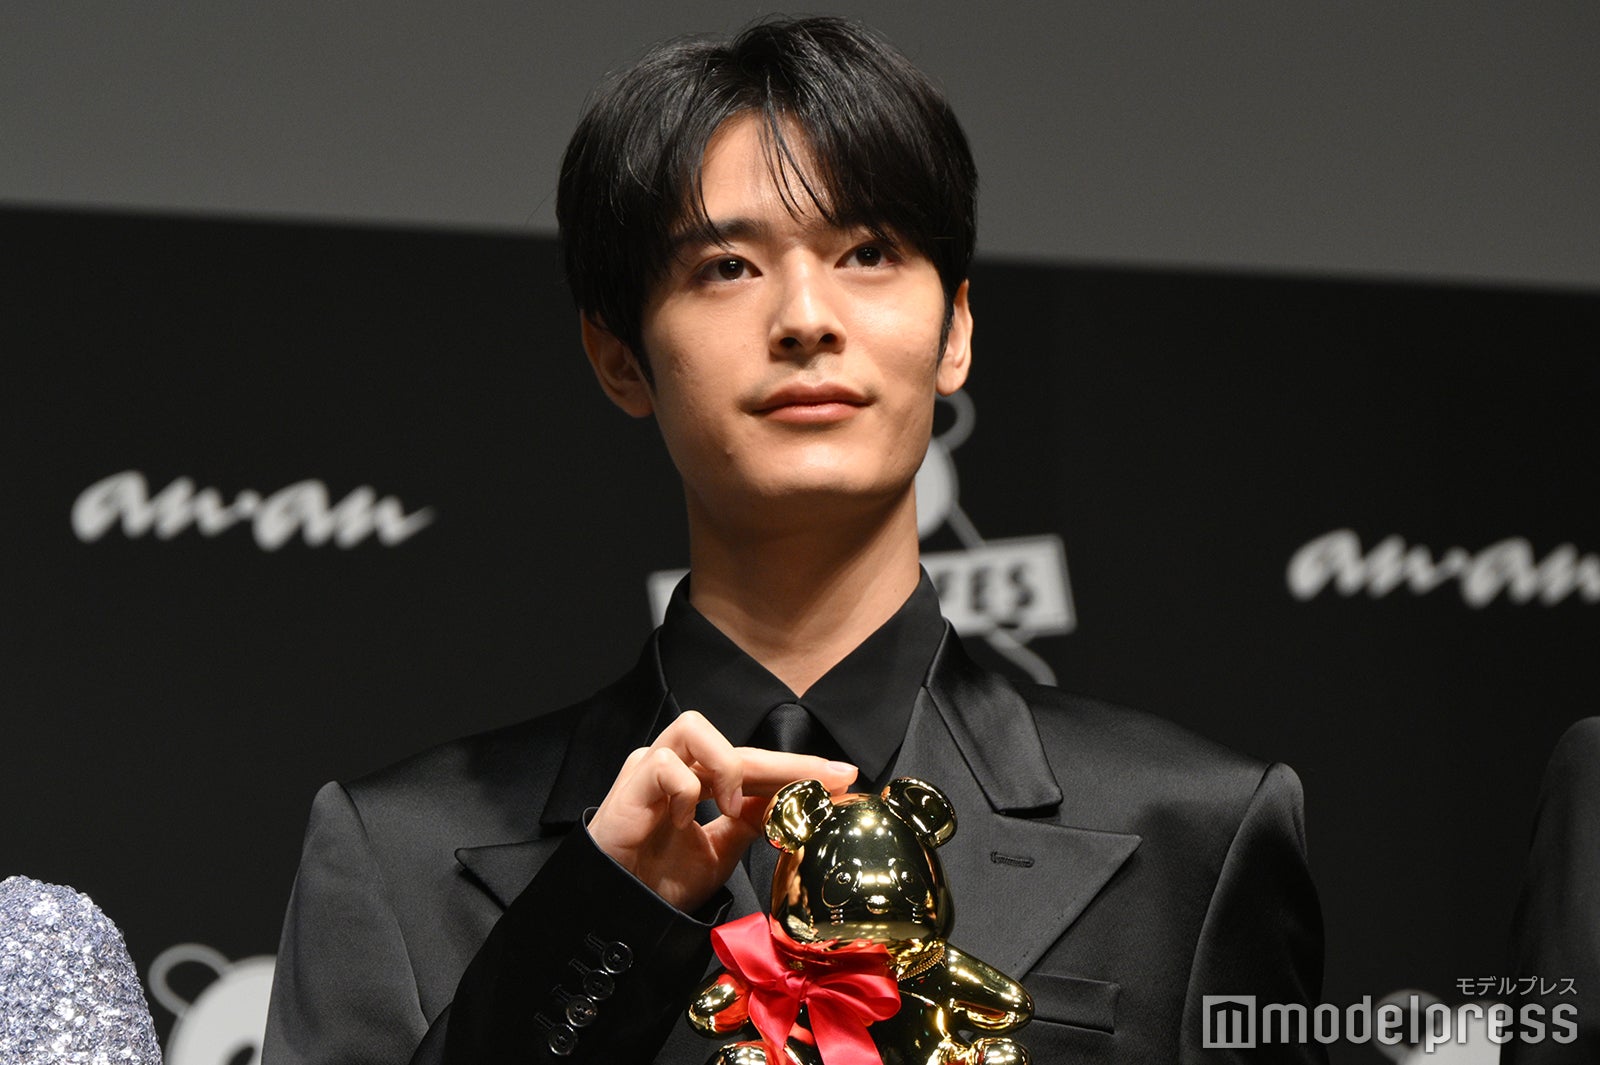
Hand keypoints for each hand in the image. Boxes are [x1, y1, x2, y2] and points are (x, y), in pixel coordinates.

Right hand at [587, 710, 856, 911]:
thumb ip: (749, 823)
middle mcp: (676, 765)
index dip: (797, 769)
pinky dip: (685, 788)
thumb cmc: (658, 881)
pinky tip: (687, 817)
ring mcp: (650, 769)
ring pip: (694, 728)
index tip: (843, 777)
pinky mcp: (630, 782)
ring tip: (732, 804)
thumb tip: (791, 803)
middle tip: (824, 777)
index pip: (754, 765)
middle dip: (785, 760)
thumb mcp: (719, 853)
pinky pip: (665, 764)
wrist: (619, 910)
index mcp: (698, 781)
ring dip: (725, 764)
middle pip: (736, 744)